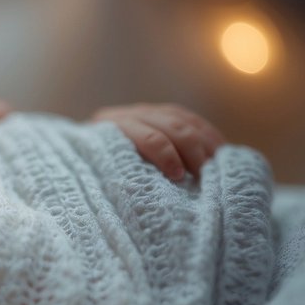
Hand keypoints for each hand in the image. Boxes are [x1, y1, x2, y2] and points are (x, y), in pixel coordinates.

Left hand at [92, 103, 224, 180]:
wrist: (84, 148)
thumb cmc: (92, 171)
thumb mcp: (98, 173)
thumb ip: (117, 178)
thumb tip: (148, 193)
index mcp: (111, 128)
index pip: (146, 137)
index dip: (166, 156)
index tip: (179, 177)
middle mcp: (130, 114)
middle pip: (169, 126)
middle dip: (191, 150)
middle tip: (204, 175)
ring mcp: (147, 111)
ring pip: (182, 120)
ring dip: (203, 142)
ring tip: (216, 165)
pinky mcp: (162, 112)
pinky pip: (189, 117)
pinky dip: (207, 133)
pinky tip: (220, 149)